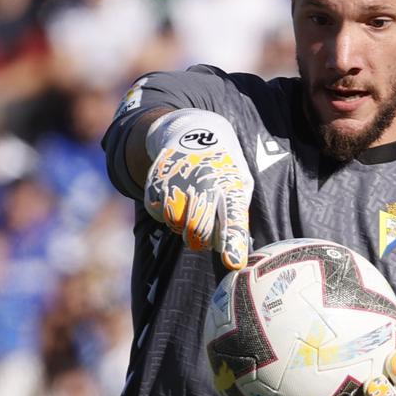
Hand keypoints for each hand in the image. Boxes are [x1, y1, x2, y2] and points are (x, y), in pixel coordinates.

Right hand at [143, 109, 253, 269]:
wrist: (191, 133)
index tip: (233, 262)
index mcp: (230, 185)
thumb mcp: (240, 181)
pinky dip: (166, 212)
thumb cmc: (223, 166)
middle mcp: (203, 184)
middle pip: (198, 231)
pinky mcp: (155, 183)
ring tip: (191, 203)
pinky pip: (158, 214)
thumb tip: (236, 250)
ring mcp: (177, 183)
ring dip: (183, 224)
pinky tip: (175, 193)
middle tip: (205, 229)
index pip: (233, 218)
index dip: (233, 241)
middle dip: (201, 239)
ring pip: (176, 225)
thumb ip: (239, 213)